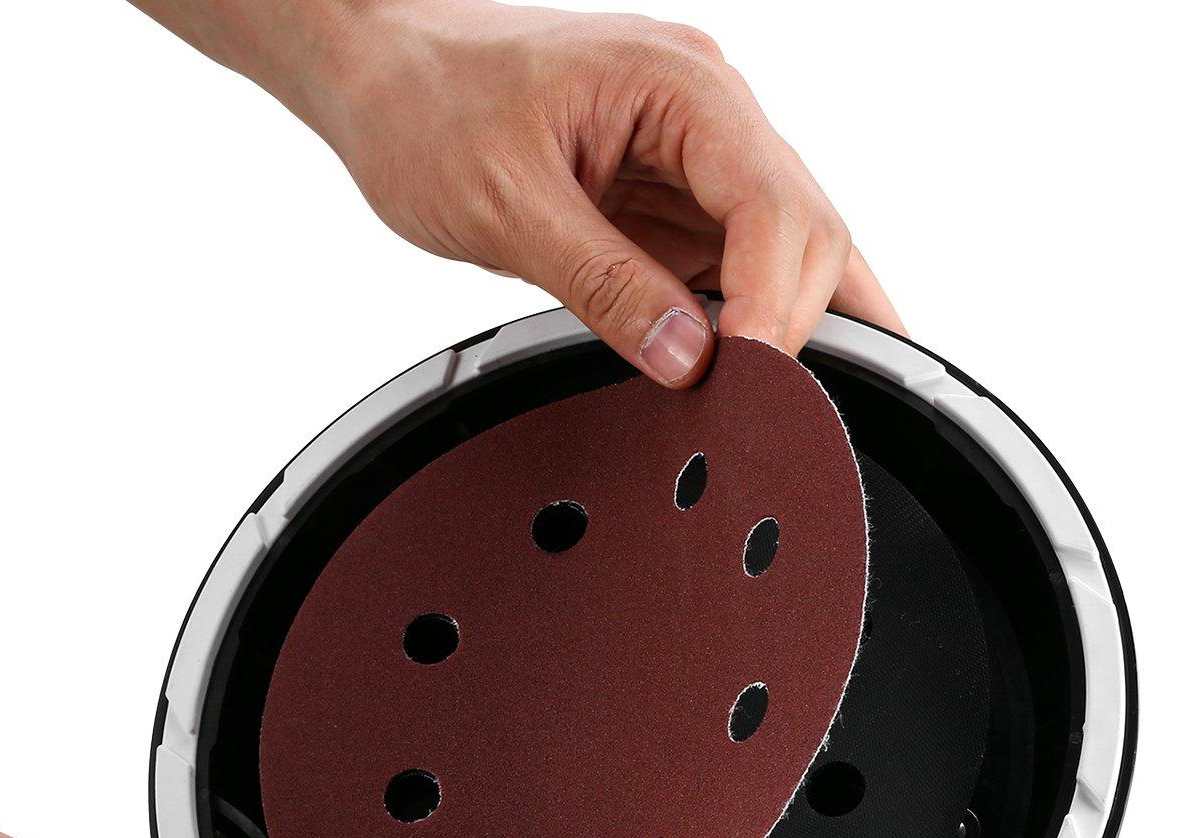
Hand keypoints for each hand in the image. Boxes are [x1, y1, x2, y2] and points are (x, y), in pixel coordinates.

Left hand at [130, 0, 903, 383]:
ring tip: (766, 406)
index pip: (777, 205)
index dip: (773, 306)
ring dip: (783, 328)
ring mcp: (698, 159)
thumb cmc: (427, 104)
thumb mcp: (505, 205)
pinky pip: (738, 267)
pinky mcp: (674, 202)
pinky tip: (741, 373)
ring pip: (789, 252)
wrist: (384, 70)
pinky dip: (744, 323)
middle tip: (758, 413)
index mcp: (680, 87)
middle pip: (807, 231)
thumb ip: (603, 285)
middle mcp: (709, 114)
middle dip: (791, 325)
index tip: (747, 383)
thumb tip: (687, 362)